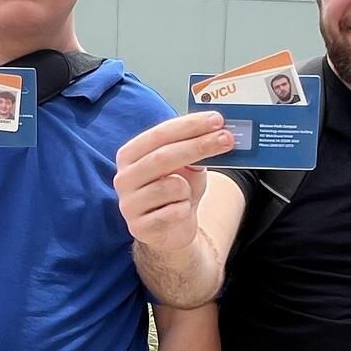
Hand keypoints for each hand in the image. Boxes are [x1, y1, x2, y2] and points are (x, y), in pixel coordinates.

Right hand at [115, 113, 237, 253]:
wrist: (171, 230)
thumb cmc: (177, 193)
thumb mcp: (186, 166)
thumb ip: (195, 150)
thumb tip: (217, 134)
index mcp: (130, 155)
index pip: (159, 134)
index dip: (189, 125)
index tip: (216, 119)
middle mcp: (124, 177)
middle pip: (163, 156)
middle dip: (199, 145)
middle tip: (227, 139)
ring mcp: (129, 204)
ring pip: (173, 186)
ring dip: (189, 189)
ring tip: (185, 195)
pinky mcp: (139, 227)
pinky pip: (175, 211)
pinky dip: (185, 209)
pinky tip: (179, 212)